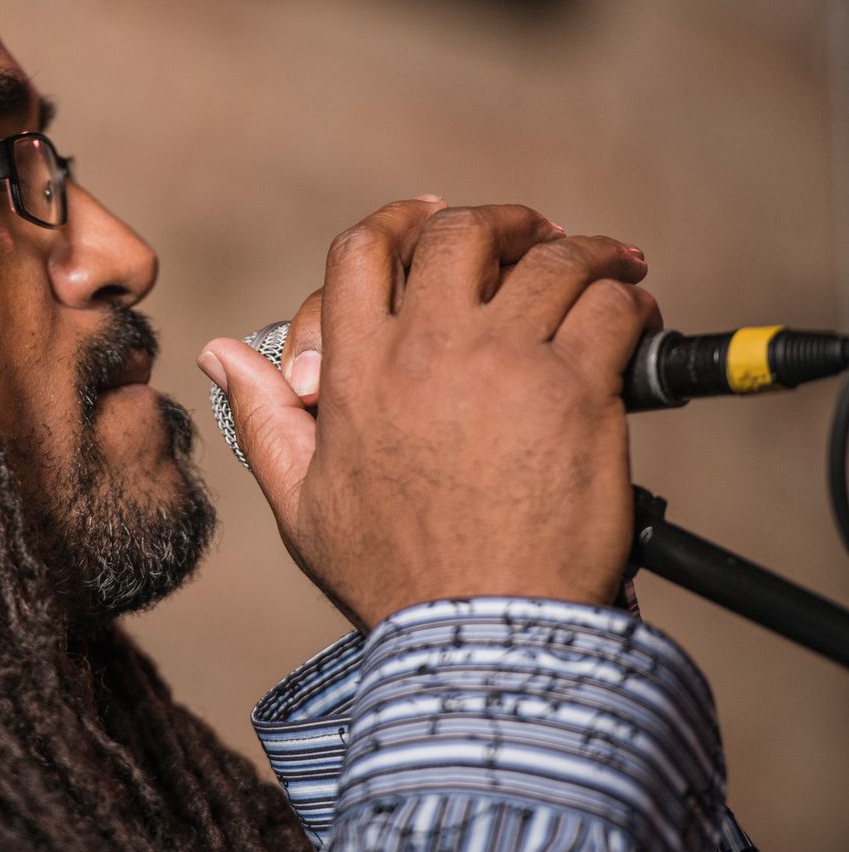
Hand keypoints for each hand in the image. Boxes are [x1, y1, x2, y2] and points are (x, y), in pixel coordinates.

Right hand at [199, 200, 659, 631]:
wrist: (478, 635)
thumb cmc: (391, 576)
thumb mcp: (300, 500)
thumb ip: (260, 415)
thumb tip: (217, 353)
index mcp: (356, 371)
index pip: (362, 252)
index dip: (397, 221)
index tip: (430, 217)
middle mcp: (427, 351)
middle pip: (457, 234)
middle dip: (496, 222)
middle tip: (528, 234)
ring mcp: (505, 364)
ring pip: (546, 259)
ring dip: (578, 251)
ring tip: (603, 264)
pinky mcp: (577, 392)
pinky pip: (609, 308)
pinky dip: (628, 300)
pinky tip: (634, 314)